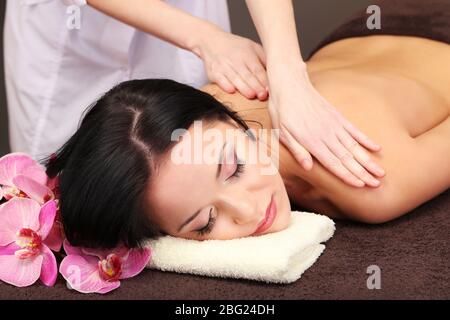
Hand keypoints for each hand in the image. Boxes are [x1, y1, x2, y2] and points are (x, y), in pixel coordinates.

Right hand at [193, 28, 268, 100]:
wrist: (211, 41)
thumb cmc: (236, 47)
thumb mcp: (252, 48)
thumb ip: (264, 60)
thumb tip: (278, 73)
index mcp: (247, 54)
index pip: (257, 69)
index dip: (263, 80)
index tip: (269, 89)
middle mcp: (235, 60)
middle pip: (247, 75)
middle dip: (255, 86)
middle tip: (263, 96)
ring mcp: (224, 66)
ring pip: (235, 78)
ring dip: (243, 88)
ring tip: (251, 95)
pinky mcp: (213, 72)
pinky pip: (220, 79)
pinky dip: (225, 84)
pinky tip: (231, 90)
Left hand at [268, 64, 385, 187]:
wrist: (290, 84)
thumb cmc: (282, 110)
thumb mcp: (281, 132)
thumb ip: (296, 150)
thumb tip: (308, 167)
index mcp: (311, 141)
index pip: (332, 163)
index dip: (347, 175)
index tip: (361, 185)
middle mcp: (326, 134)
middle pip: (347, 158)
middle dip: (363, 172)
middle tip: (377, 184)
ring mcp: (334, 124)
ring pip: (354, 146)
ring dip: (368, 160)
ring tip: (381, 172)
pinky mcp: (337, 116)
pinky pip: (354, 130)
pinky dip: (366, 139)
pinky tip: (377, 148)